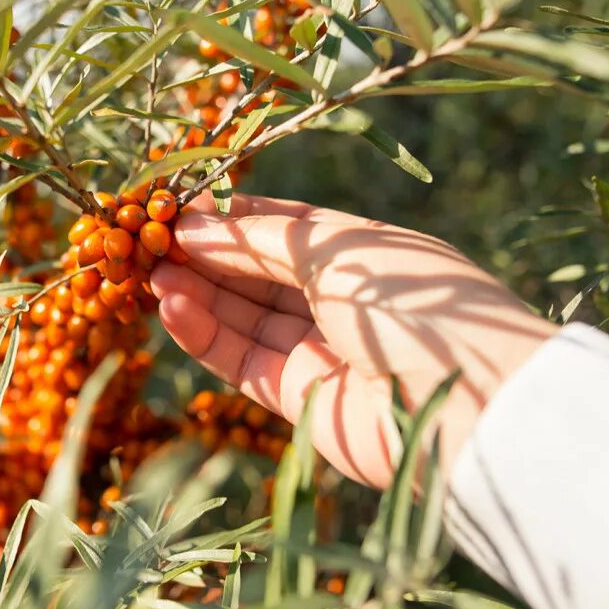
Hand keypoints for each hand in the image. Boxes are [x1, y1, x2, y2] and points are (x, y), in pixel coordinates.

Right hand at [150, 194, 555, 487]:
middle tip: (146, 238)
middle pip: (256, 272)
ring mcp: (320, 350)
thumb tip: (196, 223)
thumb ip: (260, 239)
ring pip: (242, 315)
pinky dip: (201, 332)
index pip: (285, 228)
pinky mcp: (298, 399)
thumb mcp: (337, 250)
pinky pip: (239, 359)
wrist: (463, 402)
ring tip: (146, 271)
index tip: (179, 206)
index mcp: (365, 252)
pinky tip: (167, 304)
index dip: (232, 218)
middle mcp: (342, 300)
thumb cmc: (413, 304)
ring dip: (194, 291)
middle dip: (204, 254)